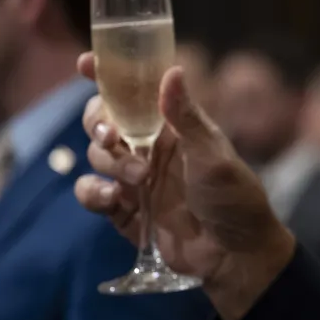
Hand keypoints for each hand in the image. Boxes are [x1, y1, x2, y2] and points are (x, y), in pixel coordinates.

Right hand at [73, 54, 295, 319]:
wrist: (235, 256)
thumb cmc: (234, 199)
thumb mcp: (213, 155)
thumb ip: (187, 117)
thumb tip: (173, 70)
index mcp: (173, 127)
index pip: (134, 93)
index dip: (106, 75)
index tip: (84, 62)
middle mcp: (149, 148)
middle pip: (103, 121)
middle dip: (99, 122)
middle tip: (114, 136)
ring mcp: (134, 180)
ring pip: (96, 156)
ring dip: (109, 163)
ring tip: (139, 180)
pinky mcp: (124, 211)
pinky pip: (91, 193)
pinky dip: (93, 193)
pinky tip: (114, 201)